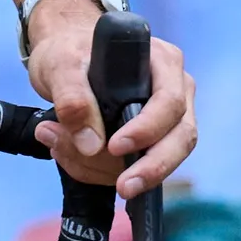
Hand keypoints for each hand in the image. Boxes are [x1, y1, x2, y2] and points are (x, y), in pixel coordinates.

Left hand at [23, 0, 197, 197]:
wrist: (65, 59)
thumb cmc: (69, 52)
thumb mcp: (60, 65)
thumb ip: (71, 97)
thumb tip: (91, 144)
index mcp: (162, 63)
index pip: (170, 102)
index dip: (147, 129)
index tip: (115, 146)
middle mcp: (175, 91)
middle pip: (181, 138)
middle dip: (151, 167)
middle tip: (123, 188)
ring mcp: (166, 120)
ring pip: (158, 159)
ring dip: (109, 169)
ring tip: (60, 150)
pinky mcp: (149, 143)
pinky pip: (134, 167)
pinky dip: (99, 172)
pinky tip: (69, 156)